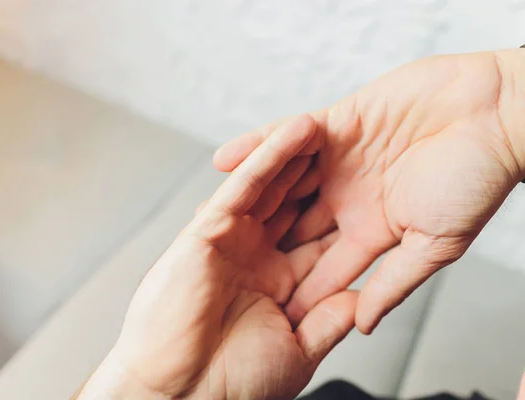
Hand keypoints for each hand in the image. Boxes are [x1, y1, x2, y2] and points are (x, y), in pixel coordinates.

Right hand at [76, 116, 356, 399]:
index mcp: (280, 281)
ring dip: (296, 153)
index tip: (382, 185)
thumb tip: (363, 298)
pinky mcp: (207, 231)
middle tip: (355, 140)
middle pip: (298, 203)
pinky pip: (243, 188)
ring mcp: (233, 241)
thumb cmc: (234, 383)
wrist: (182, 395)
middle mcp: (258, 255)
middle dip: (323, 173)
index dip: (350, 211)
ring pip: (272, 186)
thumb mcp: (298, 352)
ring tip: (325, 120)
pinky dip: (265, 159)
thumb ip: (329, 321)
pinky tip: (291, 133)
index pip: (321, 238)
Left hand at [214, 51, 524, 334]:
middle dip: (260, 244)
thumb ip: (395, 284)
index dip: (295, 289)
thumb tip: (363, 324)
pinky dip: (259, 145)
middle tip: (222, 264)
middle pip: (294, 225)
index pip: (324, 267)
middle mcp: (350, 197)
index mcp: (371, 229)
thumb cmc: (476, 179)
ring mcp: (340, 160)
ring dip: (249, 195)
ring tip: (211, 213)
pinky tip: (227, 160)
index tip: (262, 309)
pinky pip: (289, 136)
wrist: (495, 115)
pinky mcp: (337, 123)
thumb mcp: (434, 244)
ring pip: (283, 181)